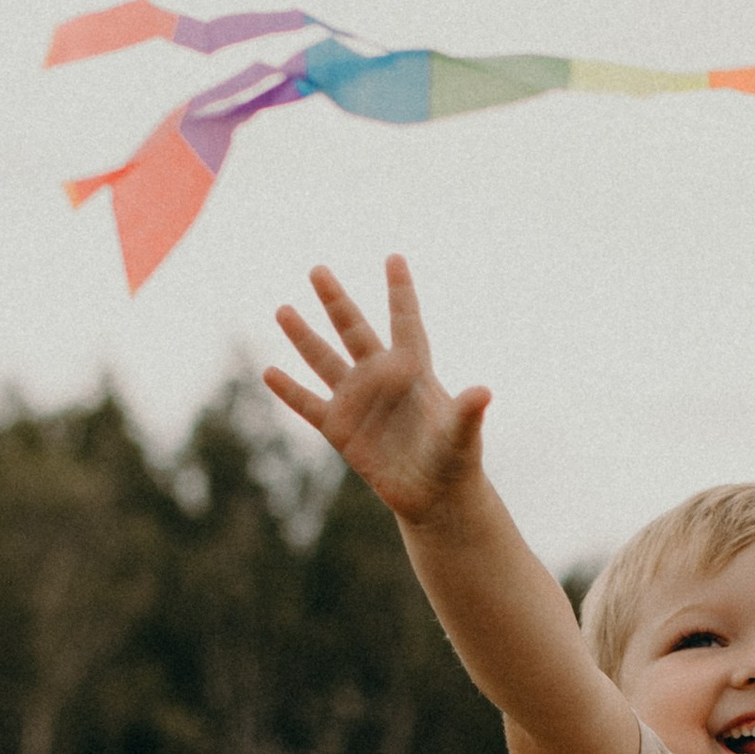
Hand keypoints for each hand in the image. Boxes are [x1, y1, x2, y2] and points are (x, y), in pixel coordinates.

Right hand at [263, 256, 487, 524]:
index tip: (394, 258)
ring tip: (283, 309)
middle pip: (354, 330)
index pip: (405, 322)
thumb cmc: (455, 459)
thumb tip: (484, 393)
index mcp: (414, 370)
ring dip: (304, 337)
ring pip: (325, 360)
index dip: (400, 292)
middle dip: (336, 301)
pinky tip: (270, 372)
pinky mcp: (341, 430)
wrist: (436, 495)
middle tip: (317, 270)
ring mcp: (358, 401)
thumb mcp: (462, 434)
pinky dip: (290, 391)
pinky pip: (310, 405)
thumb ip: (468, 412)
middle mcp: (381, 377)